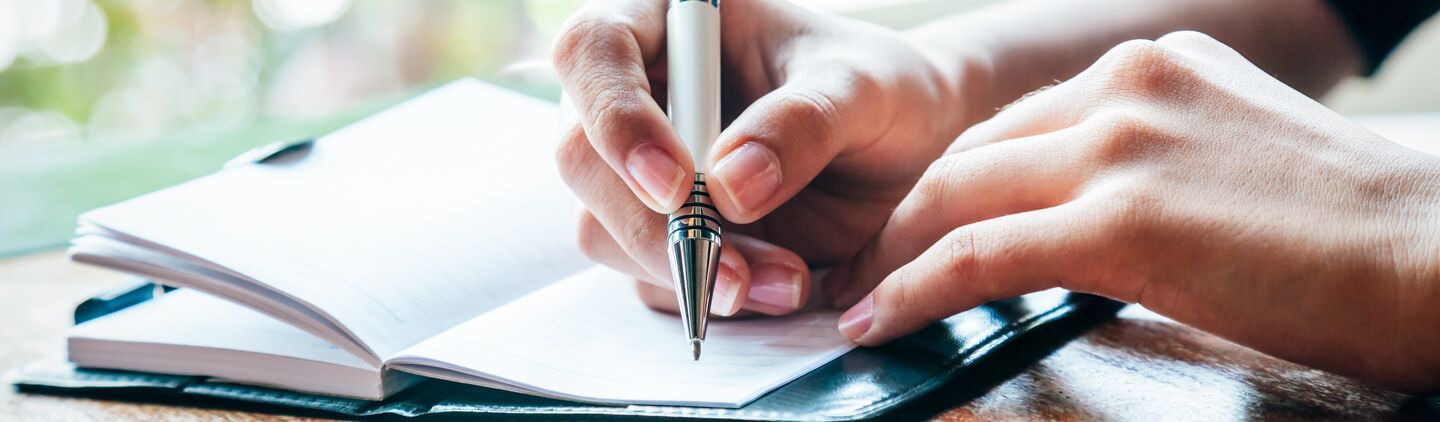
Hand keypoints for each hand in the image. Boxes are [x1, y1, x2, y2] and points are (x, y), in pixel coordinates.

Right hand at [552, 0, 975, 314]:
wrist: (907, 153)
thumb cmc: (879, 91)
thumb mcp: (862, 90)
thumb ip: (802, 123)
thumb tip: (729, 186)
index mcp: (669, 21)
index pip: (594, 51)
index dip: (616, 118)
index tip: (676, 185)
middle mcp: (638, 93)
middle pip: (582, 156)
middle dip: (651, 224)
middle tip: (731, 269)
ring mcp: (637, 169)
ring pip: (603, 228)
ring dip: (687, 270)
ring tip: (787, 281)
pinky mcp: (660, 232)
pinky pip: (649, 276)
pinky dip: (707, 293)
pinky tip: (778, 288)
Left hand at [827, 31, 1439, 391]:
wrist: (1436, 254)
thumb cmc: (1352, 232)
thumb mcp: (1233, 156)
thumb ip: (1153, 163)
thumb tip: (1084, 219)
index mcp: (1153, 68)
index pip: (1017, 125)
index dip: (954, 181)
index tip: (916, 225)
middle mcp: (1126, 88)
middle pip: (972, 153)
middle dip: (907, 215)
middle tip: (866, 266)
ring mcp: (1120, 147)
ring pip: (959, 197)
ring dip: (894, 256)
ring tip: (859, 301)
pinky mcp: (1119, 220)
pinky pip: (977, 255)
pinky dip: (914, 291)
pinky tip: (881, 322)